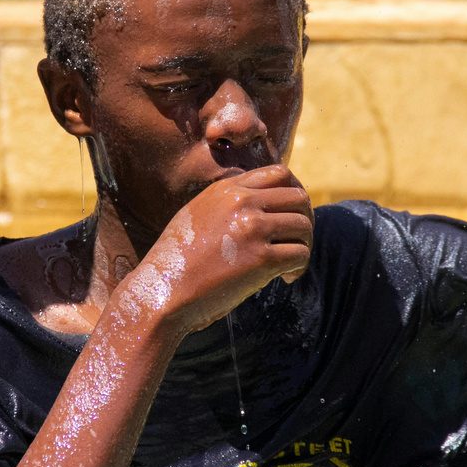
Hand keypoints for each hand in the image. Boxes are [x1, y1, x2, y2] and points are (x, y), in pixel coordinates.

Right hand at [117, 164, 312, 336]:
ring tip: (290, 266)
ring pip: (304, 226)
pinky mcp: (260, 258)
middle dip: (305, 221)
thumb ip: (229, 205)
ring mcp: (252, 227)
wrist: (161, 293)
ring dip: (304, 246)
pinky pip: (300, 254)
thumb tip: (266, 209)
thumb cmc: (177, 263)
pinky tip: (286, 279)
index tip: (291, 218)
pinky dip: (299, 268)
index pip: (280, 174)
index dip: (294, 195)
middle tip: (297, 243)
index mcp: (226, 189)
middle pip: (299, 198)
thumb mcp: (198, 216)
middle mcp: (241, 201)